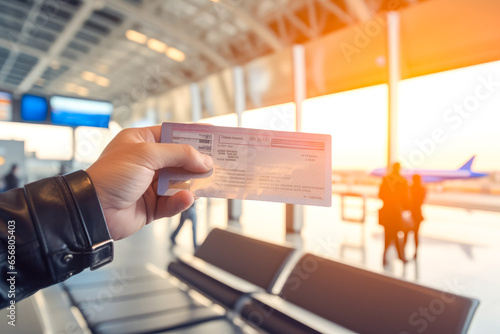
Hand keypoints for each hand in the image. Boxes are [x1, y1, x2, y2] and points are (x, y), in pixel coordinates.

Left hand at [86, 126, 212, 239]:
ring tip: (205, 183)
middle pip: (179, 160)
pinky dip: (180, 201)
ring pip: (179, 182)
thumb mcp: (147, 155)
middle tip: (217, 164)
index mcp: (141, 142)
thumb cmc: (112, 175)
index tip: (213, 140)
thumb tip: (205, 160)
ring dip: (191, 184)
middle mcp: (146, 162)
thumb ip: (179, 155)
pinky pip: (172, 202)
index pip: (172, 135)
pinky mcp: (151, 205)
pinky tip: (186, 199)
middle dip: (196, 163)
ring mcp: (149, 184)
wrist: (93, 211)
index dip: (193, 138)